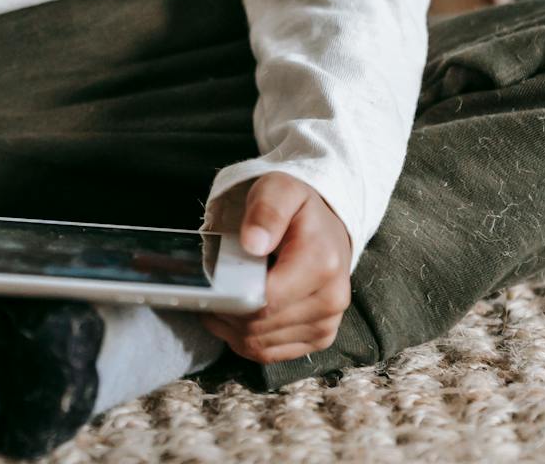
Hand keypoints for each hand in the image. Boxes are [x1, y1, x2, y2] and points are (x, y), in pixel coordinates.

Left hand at [202, 173, 351, 364]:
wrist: (326, 229)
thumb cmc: (297, 210)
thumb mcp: (280, 190)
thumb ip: (266, 212)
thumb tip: (253, 243)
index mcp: (322, 263)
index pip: (265, 299)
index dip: (231, 294)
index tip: (214, 279)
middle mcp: (331, 300)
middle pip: (258, 325)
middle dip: (227, 309)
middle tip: (213, 286)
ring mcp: (326, 324)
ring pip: (259, 344)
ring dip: (231, 327)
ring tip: (225, 297)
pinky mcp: (319, 339)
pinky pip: (269, 353)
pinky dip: (244, 339)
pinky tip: (238, 315)